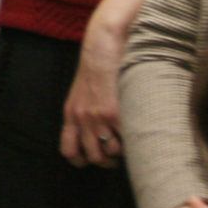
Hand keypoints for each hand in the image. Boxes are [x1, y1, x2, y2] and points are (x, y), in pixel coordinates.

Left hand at [59, 32, 124, 167]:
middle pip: (93, 157)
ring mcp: (97, 117)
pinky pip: (125, 141)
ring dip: (123, 151)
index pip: (69, 151)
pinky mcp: (114, 113)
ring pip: (111, 153)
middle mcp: (81, 118)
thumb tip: (99, 137)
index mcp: (71, 114)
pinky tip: (138, 130)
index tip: (94, 157)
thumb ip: (85, 114)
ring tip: (129, 138)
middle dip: (108, 160)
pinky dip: (134, 140)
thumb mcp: (82, 93)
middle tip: (119, 150)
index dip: (82, 160)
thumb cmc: (98, 69)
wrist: (102, 47)